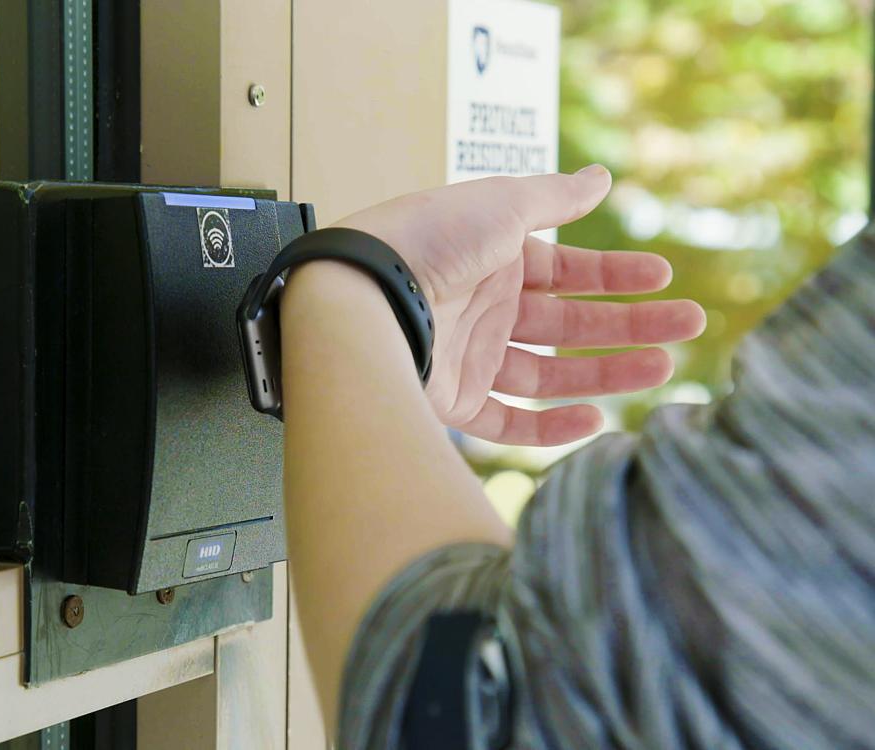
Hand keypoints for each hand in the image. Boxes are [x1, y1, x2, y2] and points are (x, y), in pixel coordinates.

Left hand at [334, 167, 706, 445]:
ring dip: (605, 372)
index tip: (665, 278)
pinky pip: (508, 421)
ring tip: (663, 369)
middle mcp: (484, 309)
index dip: (616, 274)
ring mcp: (469, 357)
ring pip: (549, 373)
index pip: (568, 270)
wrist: (363, 294)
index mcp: (494, 259)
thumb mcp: (500, 204)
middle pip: (568, 323)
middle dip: (629, 324)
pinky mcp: (451, 402)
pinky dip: (550, 426)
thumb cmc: (430, 239)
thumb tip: (602, 175)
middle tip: (688, 326)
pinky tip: (597, 420)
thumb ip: (555, 196)